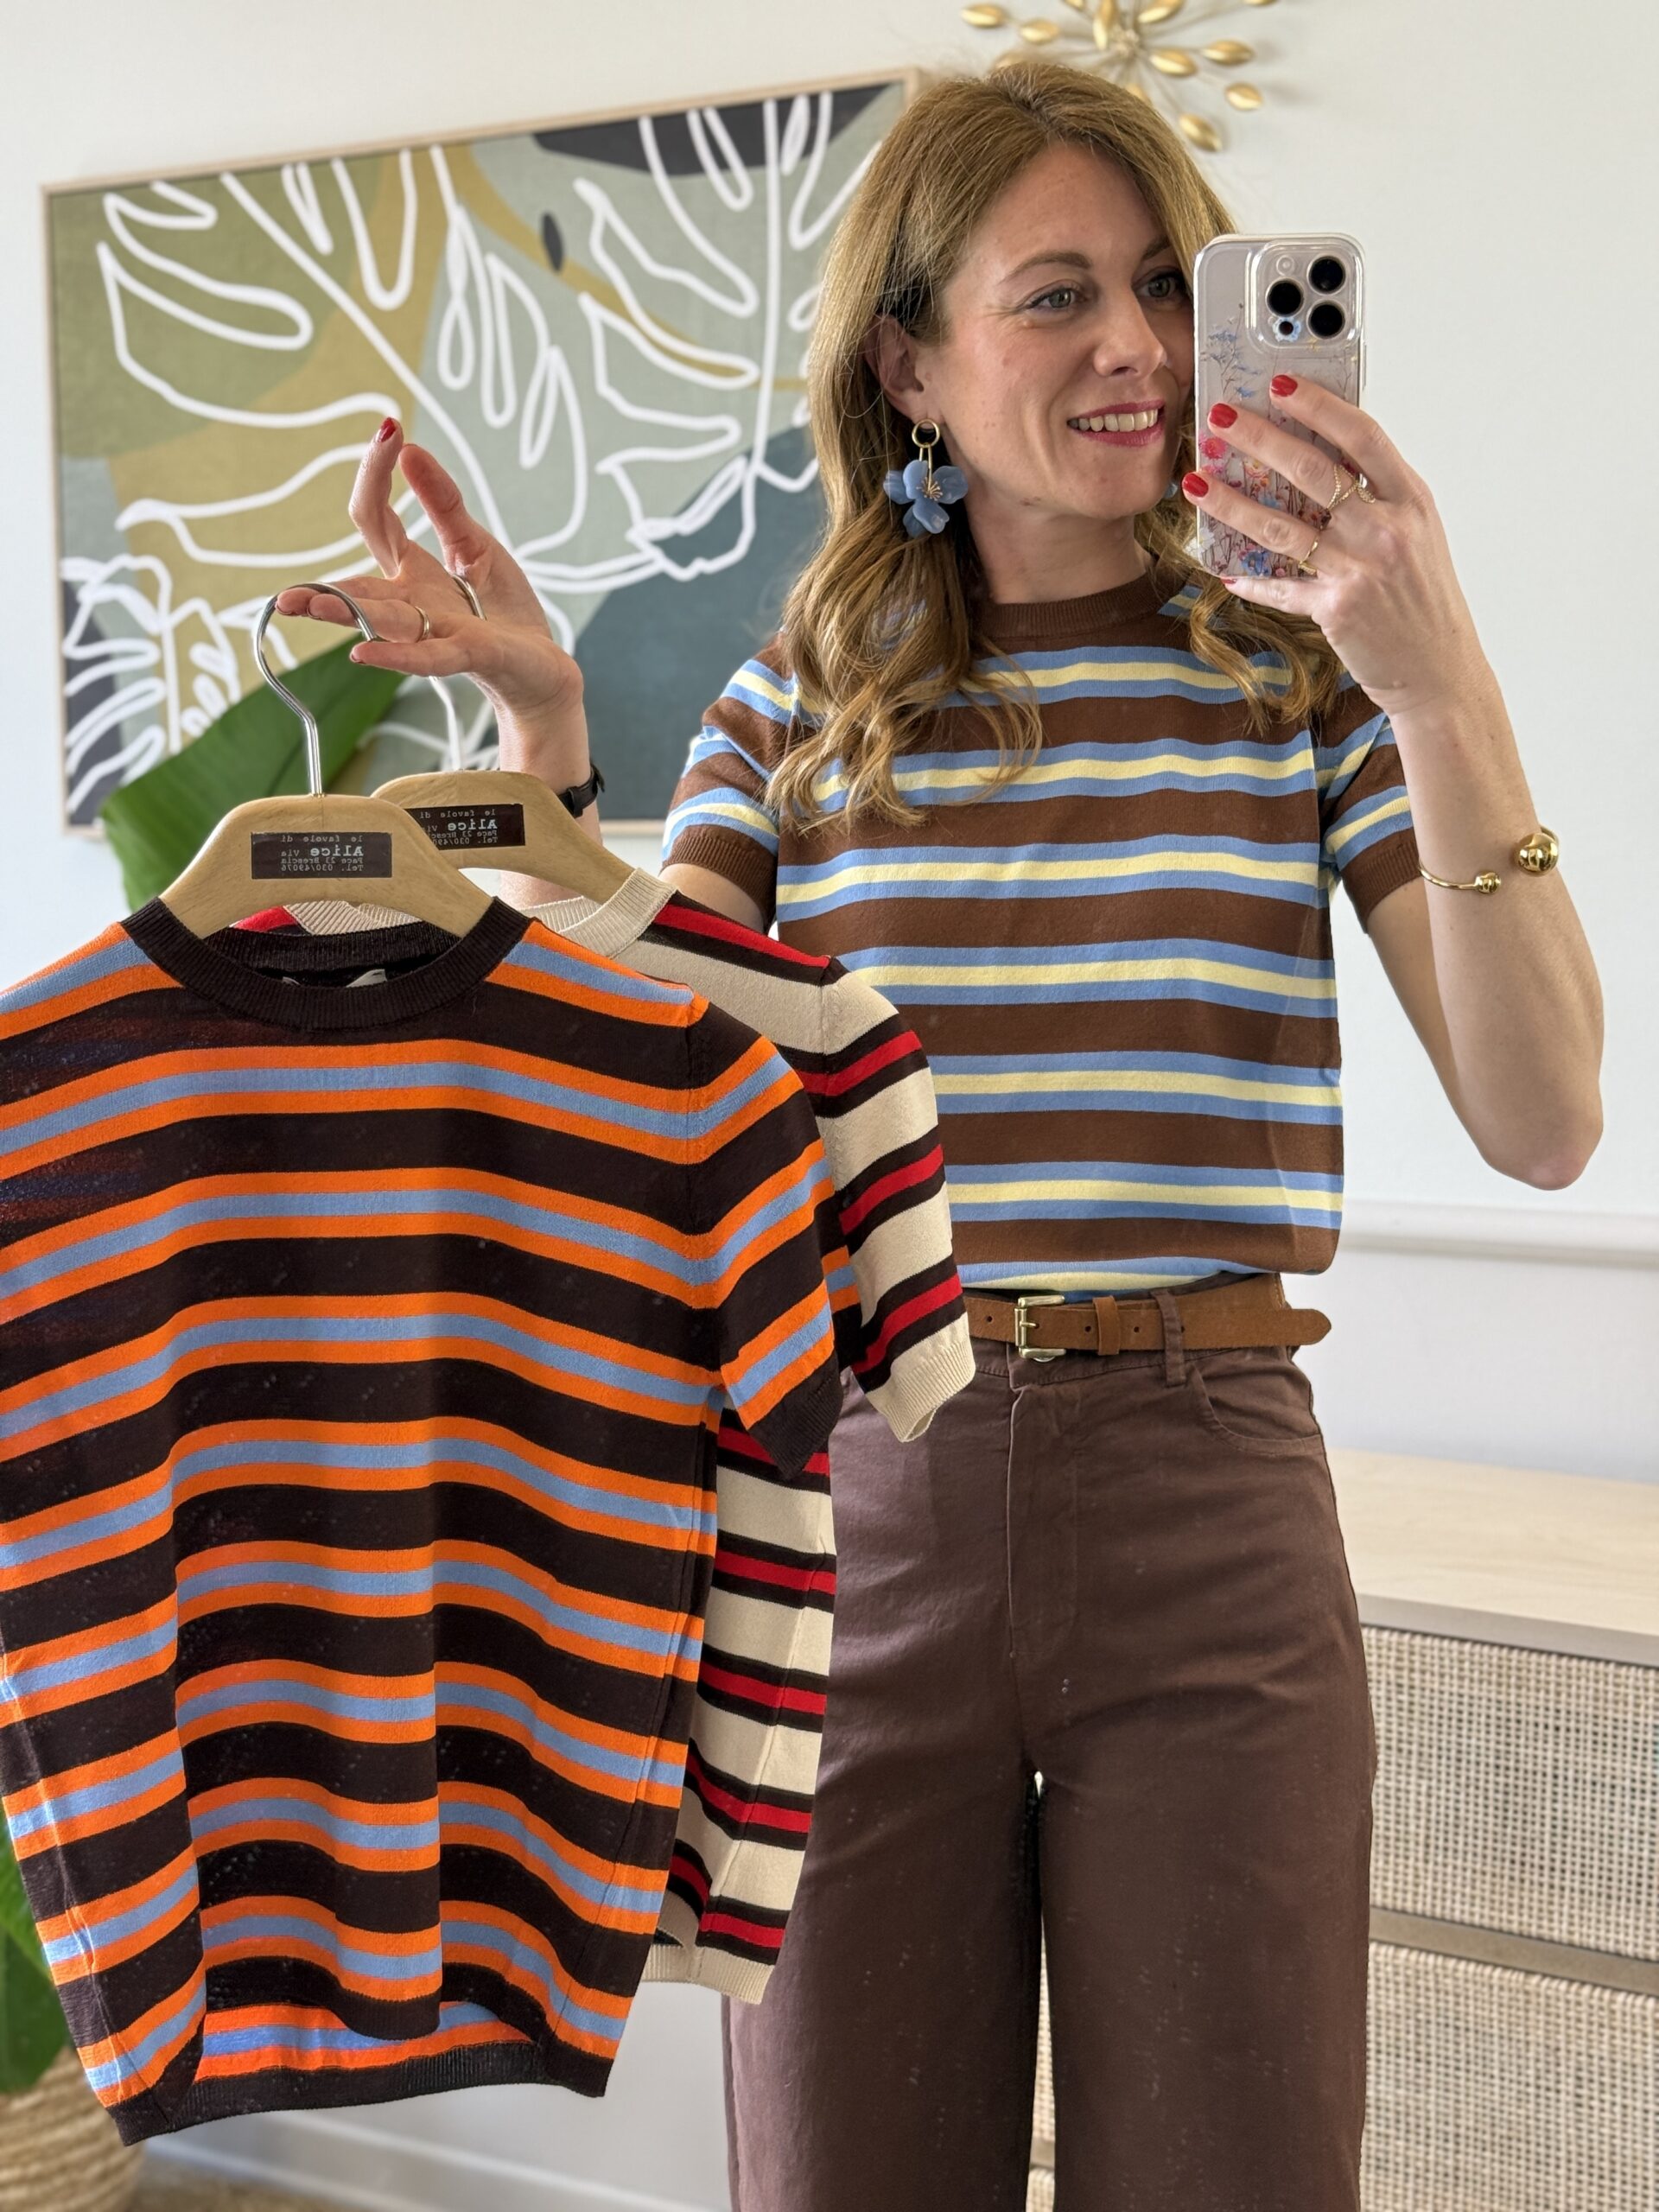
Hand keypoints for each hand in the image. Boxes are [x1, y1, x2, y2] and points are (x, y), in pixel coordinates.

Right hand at [274, 419, 582, 728]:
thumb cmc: (503, 609)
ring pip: (381, 620)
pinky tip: (363, 654)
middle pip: (357, 590)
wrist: (543, 666)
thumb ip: (443, 504)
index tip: (388, 428)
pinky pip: (426, 656)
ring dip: (343, 613)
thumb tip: (409, 449)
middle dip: (318, 592)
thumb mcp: (474, 545)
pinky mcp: (467, 653)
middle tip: (284, 597)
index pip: (374, 520)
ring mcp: (435, 630)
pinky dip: (395, 655)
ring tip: (304, 608)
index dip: (375, 474)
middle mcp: (411, 603)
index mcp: (411, 571)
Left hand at [1182, 381, 1491, 719]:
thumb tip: (1322, 456)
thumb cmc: (1422, 596)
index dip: (1319, 405)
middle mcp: (1387, 528)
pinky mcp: (1336, 608)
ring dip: (1231, 502)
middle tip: (1220, 419)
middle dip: (1259, 438)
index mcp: (1410, 499)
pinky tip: (1223, 567)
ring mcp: (1360, 568)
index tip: (1281, 384)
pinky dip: (1250, 577)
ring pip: (1281, 525)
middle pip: (1311, 469)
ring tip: (1197, 482)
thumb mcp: (1417, 533)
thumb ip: (1378, 495)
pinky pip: (1281, 585)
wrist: (1437, 668)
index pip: (1361, 434)